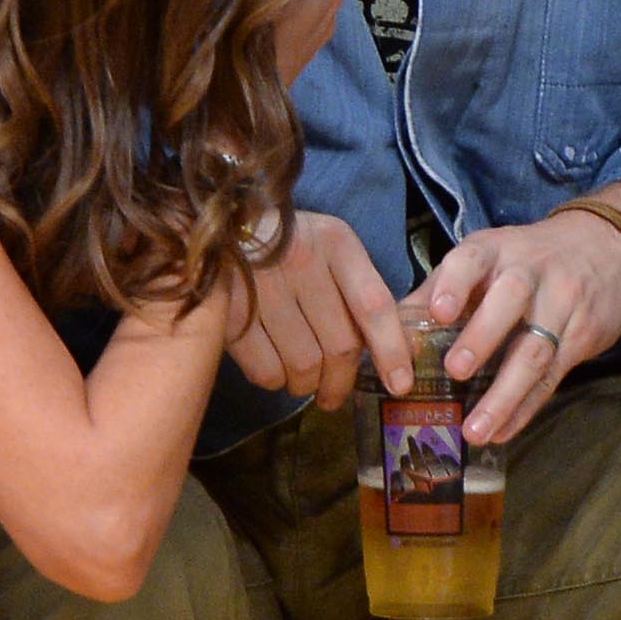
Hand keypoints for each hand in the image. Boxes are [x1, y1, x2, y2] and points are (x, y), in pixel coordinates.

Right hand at [223, 209, 411, 410]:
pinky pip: (266, 370)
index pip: (373, 305)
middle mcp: (303, 261)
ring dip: (308, 384)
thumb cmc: (287, 241)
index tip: (401, 384)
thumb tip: (383, 350)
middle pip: (340, 345)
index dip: (391, 349)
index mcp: (336, 244)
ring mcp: (264, 286)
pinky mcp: (230, 312)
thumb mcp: (329, 246)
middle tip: (335, 394)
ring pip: (304, 364)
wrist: (219, 225)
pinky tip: (275, 367)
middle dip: (342, 381)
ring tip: (303, 379)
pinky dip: (276, 380)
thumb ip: (356, 288)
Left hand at [420, 210, 620, 446]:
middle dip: (483, 335)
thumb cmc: (526, 260)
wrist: (606, 248)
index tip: (438, 312)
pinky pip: (553, 376)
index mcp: (495, 251)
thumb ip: (439, 289)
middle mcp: (530, 272)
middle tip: (456, 370)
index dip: (454, 284)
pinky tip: (502, 432)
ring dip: (504, 394)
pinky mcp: (583, 335)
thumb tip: (387, 329)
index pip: (473, 259)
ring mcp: (562, 303)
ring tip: (474, 430)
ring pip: (535, 349)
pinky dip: (525, 408)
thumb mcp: (487, 257)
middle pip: (511, 299)